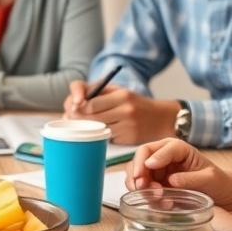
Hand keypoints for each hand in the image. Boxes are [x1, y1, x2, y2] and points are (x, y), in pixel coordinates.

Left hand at [64, 81, 179, 143]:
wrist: (161, 119)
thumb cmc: (134, 103)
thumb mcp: (119, 91)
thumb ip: (97, 93)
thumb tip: (74, 103)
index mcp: (122, 95)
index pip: (92, 103)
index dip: (78, 106)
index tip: (73, 108)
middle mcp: (126, 110)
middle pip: (92, 117)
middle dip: (78, 118)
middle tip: (70, 118)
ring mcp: (128, 125)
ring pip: (98, 129)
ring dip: (87, 128)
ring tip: (80, 125)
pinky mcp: (129, 139)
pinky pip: (107, 138)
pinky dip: (101, 135)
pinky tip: (99, 132)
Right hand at [126, 138, 231, 208]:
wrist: (221, 193)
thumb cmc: (217, 181)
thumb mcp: (210, 179)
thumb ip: (192, 178)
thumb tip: (172, 180)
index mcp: (176, 148)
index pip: (155, 148)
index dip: (149, 158)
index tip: (148, 168)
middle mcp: (163, 156)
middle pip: (140, 158)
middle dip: (138, 173)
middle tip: (143, 188)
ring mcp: (157, 171)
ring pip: (136, 174)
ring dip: (140, 187)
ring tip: (156, 198)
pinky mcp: (155, 185)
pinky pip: (142, 189)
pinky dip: (145, 197)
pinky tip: (162, 204)